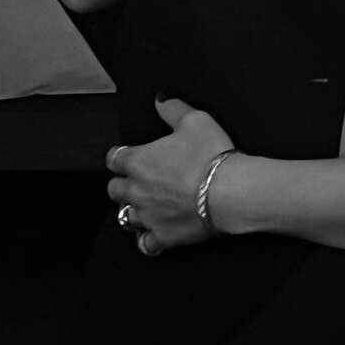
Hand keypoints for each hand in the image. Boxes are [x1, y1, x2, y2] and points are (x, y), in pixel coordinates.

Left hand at [105, 95, 235, 252]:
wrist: (230, 192)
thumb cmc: (212, 156)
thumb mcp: (195, 120)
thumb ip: (173, 108)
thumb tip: (160, 100)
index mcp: (139, 161)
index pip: (114, 159)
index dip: (120, 156)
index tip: (127, 156)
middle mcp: (137, 190)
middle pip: (115, 189)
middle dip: (123, 184)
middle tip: (137, 181)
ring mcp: (148, 216)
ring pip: (125, 216)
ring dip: (133, 210)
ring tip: (146, 206)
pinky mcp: (163, 237)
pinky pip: (145, 244)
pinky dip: (148, 239)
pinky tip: (154, 233)